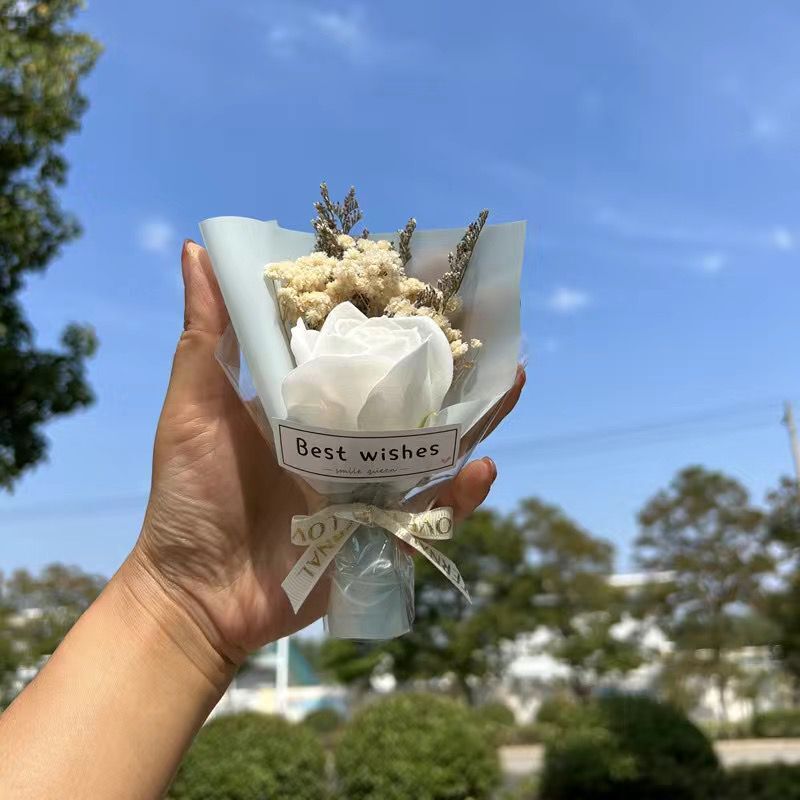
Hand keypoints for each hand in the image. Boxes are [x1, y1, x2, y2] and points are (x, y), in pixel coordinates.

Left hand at [126, 242, 524, 667]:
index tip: (421, 281)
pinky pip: (429, 511)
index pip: (357, 351)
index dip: (390, 318)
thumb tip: (197, 248)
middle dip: (448, 362)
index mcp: (306, 403)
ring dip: (475, 417)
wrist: (197, 592)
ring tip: (512, 381)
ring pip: (431, 445)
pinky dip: (461, 495)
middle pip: (406, 394)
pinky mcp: (378, 530)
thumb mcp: (194, 406)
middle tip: (489, 327)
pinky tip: (483, 468)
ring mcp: (365, 484)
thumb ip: (205, 336)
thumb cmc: (189, 495)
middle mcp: (343, 438)